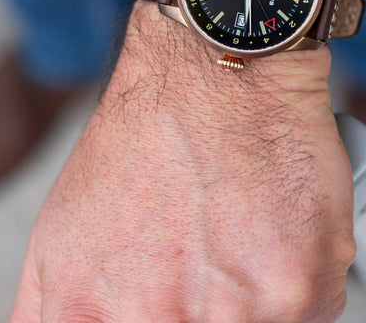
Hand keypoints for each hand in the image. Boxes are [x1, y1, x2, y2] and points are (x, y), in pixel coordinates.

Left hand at [9, 0, 353, 322]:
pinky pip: (303, 315)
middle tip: (202, 258)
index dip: (156, 322)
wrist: (213, 69)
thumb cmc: (145, 135)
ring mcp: (237, 312)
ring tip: (232, 236)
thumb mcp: (62, 234)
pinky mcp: (301, 288)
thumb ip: (67, 309)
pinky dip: (290, 281)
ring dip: (249, 299)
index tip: (171, 305)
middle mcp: (160, 321)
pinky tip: (268, 226)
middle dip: (202, 307)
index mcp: (88, 311)